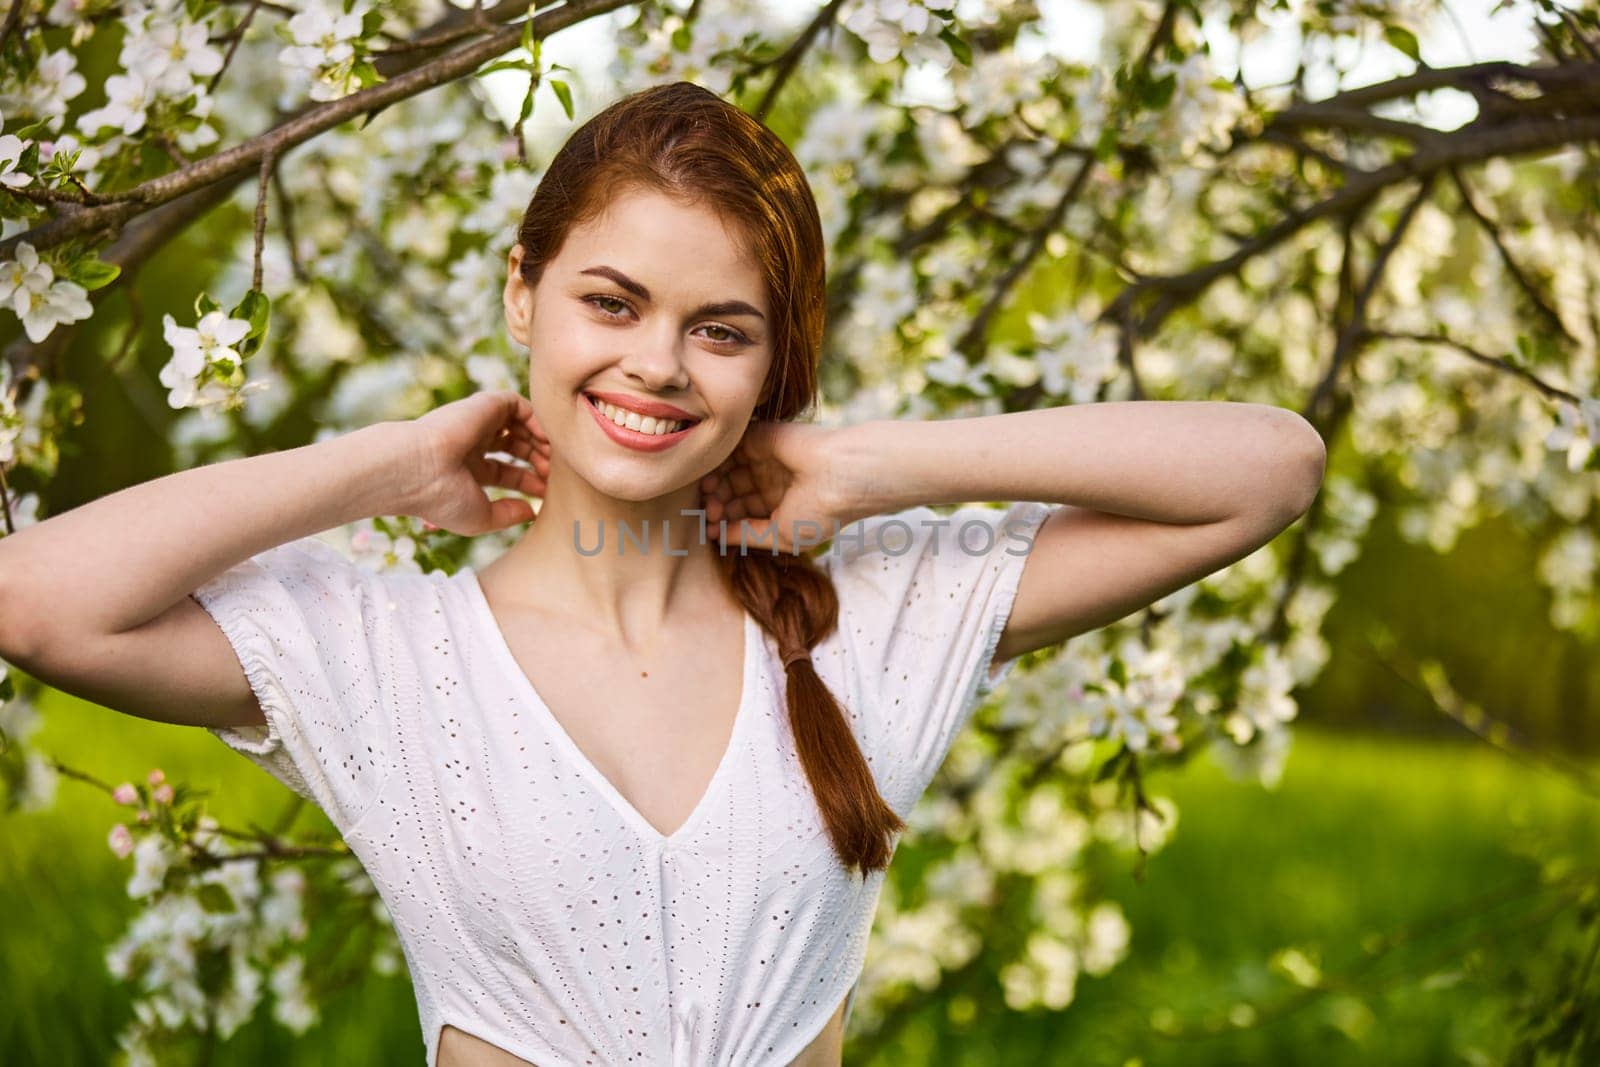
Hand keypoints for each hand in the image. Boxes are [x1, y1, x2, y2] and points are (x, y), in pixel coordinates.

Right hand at [401, 390, 551, 534]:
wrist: (417, 470)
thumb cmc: (442, 499)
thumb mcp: (480, 517)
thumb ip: (508, 515)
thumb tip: (532, 511)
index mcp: (467, 469)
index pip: (507, 472)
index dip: (529, 482)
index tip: (546, 494)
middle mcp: (472, 444)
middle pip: (516, 447)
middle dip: (538, 460)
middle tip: (553, 475)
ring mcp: (477, 423)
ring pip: (519, 425)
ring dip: (540, 440)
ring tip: (552, 459)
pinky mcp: (484, 405)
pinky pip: (518, 405)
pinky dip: (536, 418)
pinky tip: (545, 439)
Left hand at [698, 421, 858, 553]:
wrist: (841, 477)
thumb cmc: (819, 512)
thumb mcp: (782, 537)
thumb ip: (747, 536)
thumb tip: (716, 536)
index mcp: (780, 505)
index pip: (743, 513)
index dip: (724, 521)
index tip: (709, 530)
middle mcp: (771, 482)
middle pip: (732, 493)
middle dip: (717, 504)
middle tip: (709, 513)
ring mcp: (765, 460)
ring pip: (728, 472)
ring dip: (714, 485)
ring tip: (709, 498)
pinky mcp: (760, 439)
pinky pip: (729, 450)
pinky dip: (716, 463)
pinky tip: (710, 478)